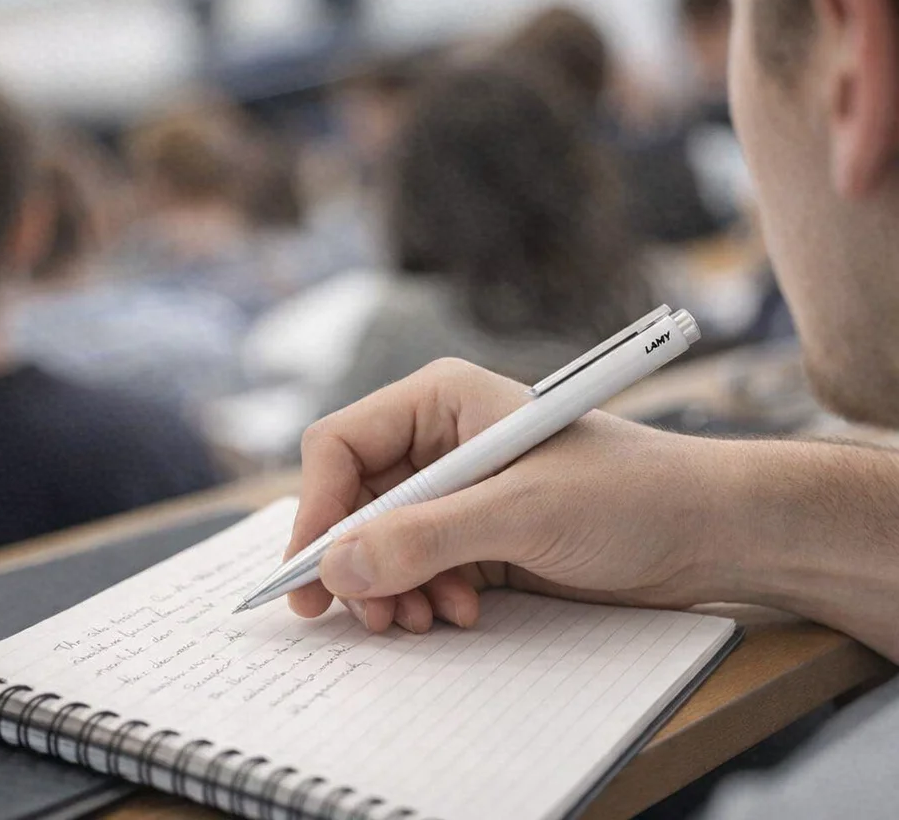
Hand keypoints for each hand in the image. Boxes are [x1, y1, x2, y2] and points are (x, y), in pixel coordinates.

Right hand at [286, 359, 722, 633]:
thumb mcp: (523, 511)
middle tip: (368, 615)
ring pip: (379, 541)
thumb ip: (426, 536)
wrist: (705, 532)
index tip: (313, 572)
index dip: (318, 507)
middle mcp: (439, 442)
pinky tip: (458, 612)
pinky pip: (415, 567)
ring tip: (422, 619)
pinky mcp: (475, 535)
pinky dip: (421, 596)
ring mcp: (456, 491)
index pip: (341, 444)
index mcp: (440, 400)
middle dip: (356, 560)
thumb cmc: (628, 493)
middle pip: (353, 500)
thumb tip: (335, 565)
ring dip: (389, 586)